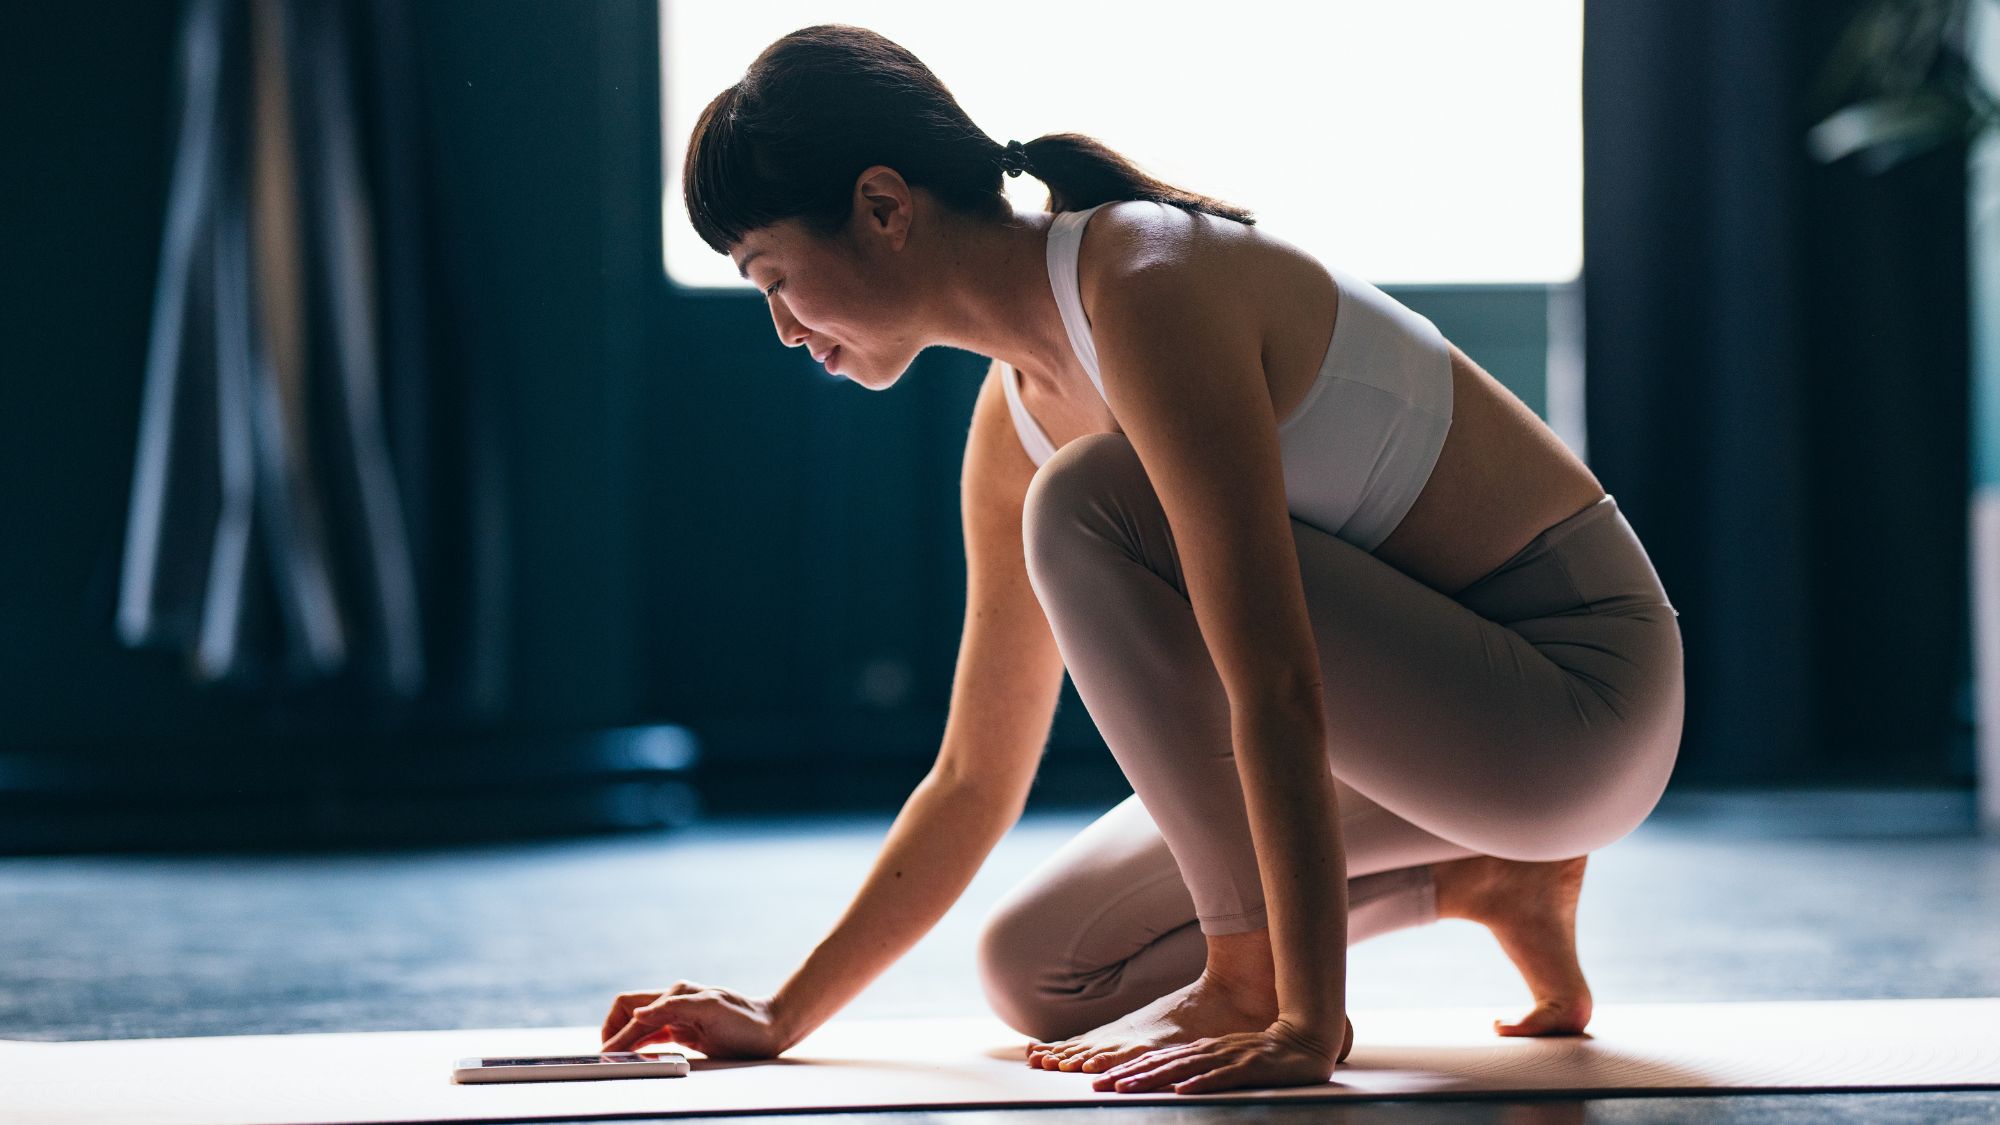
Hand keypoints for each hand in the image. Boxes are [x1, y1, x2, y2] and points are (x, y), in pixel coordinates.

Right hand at [599, 980, 788, 1058]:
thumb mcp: (712, 1009)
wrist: (773, 1029)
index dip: (616, 1032)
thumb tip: (638, 1015)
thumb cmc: (746, 1019)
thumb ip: (674, 1008)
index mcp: (675, 994)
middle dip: (614, 1033)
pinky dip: (641, 1046)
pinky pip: (654, 1037)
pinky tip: (638, 1058)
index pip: (630, 1009)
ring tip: (617, 1062)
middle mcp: (674, 1002)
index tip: (609, 1053)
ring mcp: (679, 1017)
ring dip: (626, 1041)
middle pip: (628, 1013)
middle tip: (607, 1058)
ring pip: (639, 1026)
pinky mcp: (687, 1031)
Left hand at [1087, 1016, 1346, 1094]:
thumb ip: (1202, 1067)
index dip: (1131, 1069)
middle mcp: (1210, 1050)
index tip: (1104, 1081)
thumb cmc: (1264, 1055)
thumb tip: (1173, 1082)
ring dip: (1152, 1080)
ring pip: (1183, 1070)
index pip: (1160, 1060)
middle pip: (1163, 1064)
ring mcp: (1229, 1057)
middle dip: (1130, 1075)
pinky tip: (1181, 1092)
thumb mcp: (1227, 1059)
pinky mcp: (1249, 1067)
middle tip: (1100, 1086)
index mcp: (1203, 1050)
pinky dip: (1200, 1084)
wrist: (1305, 1041)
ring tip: (1126, 1089)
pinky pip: (1220, 1078)